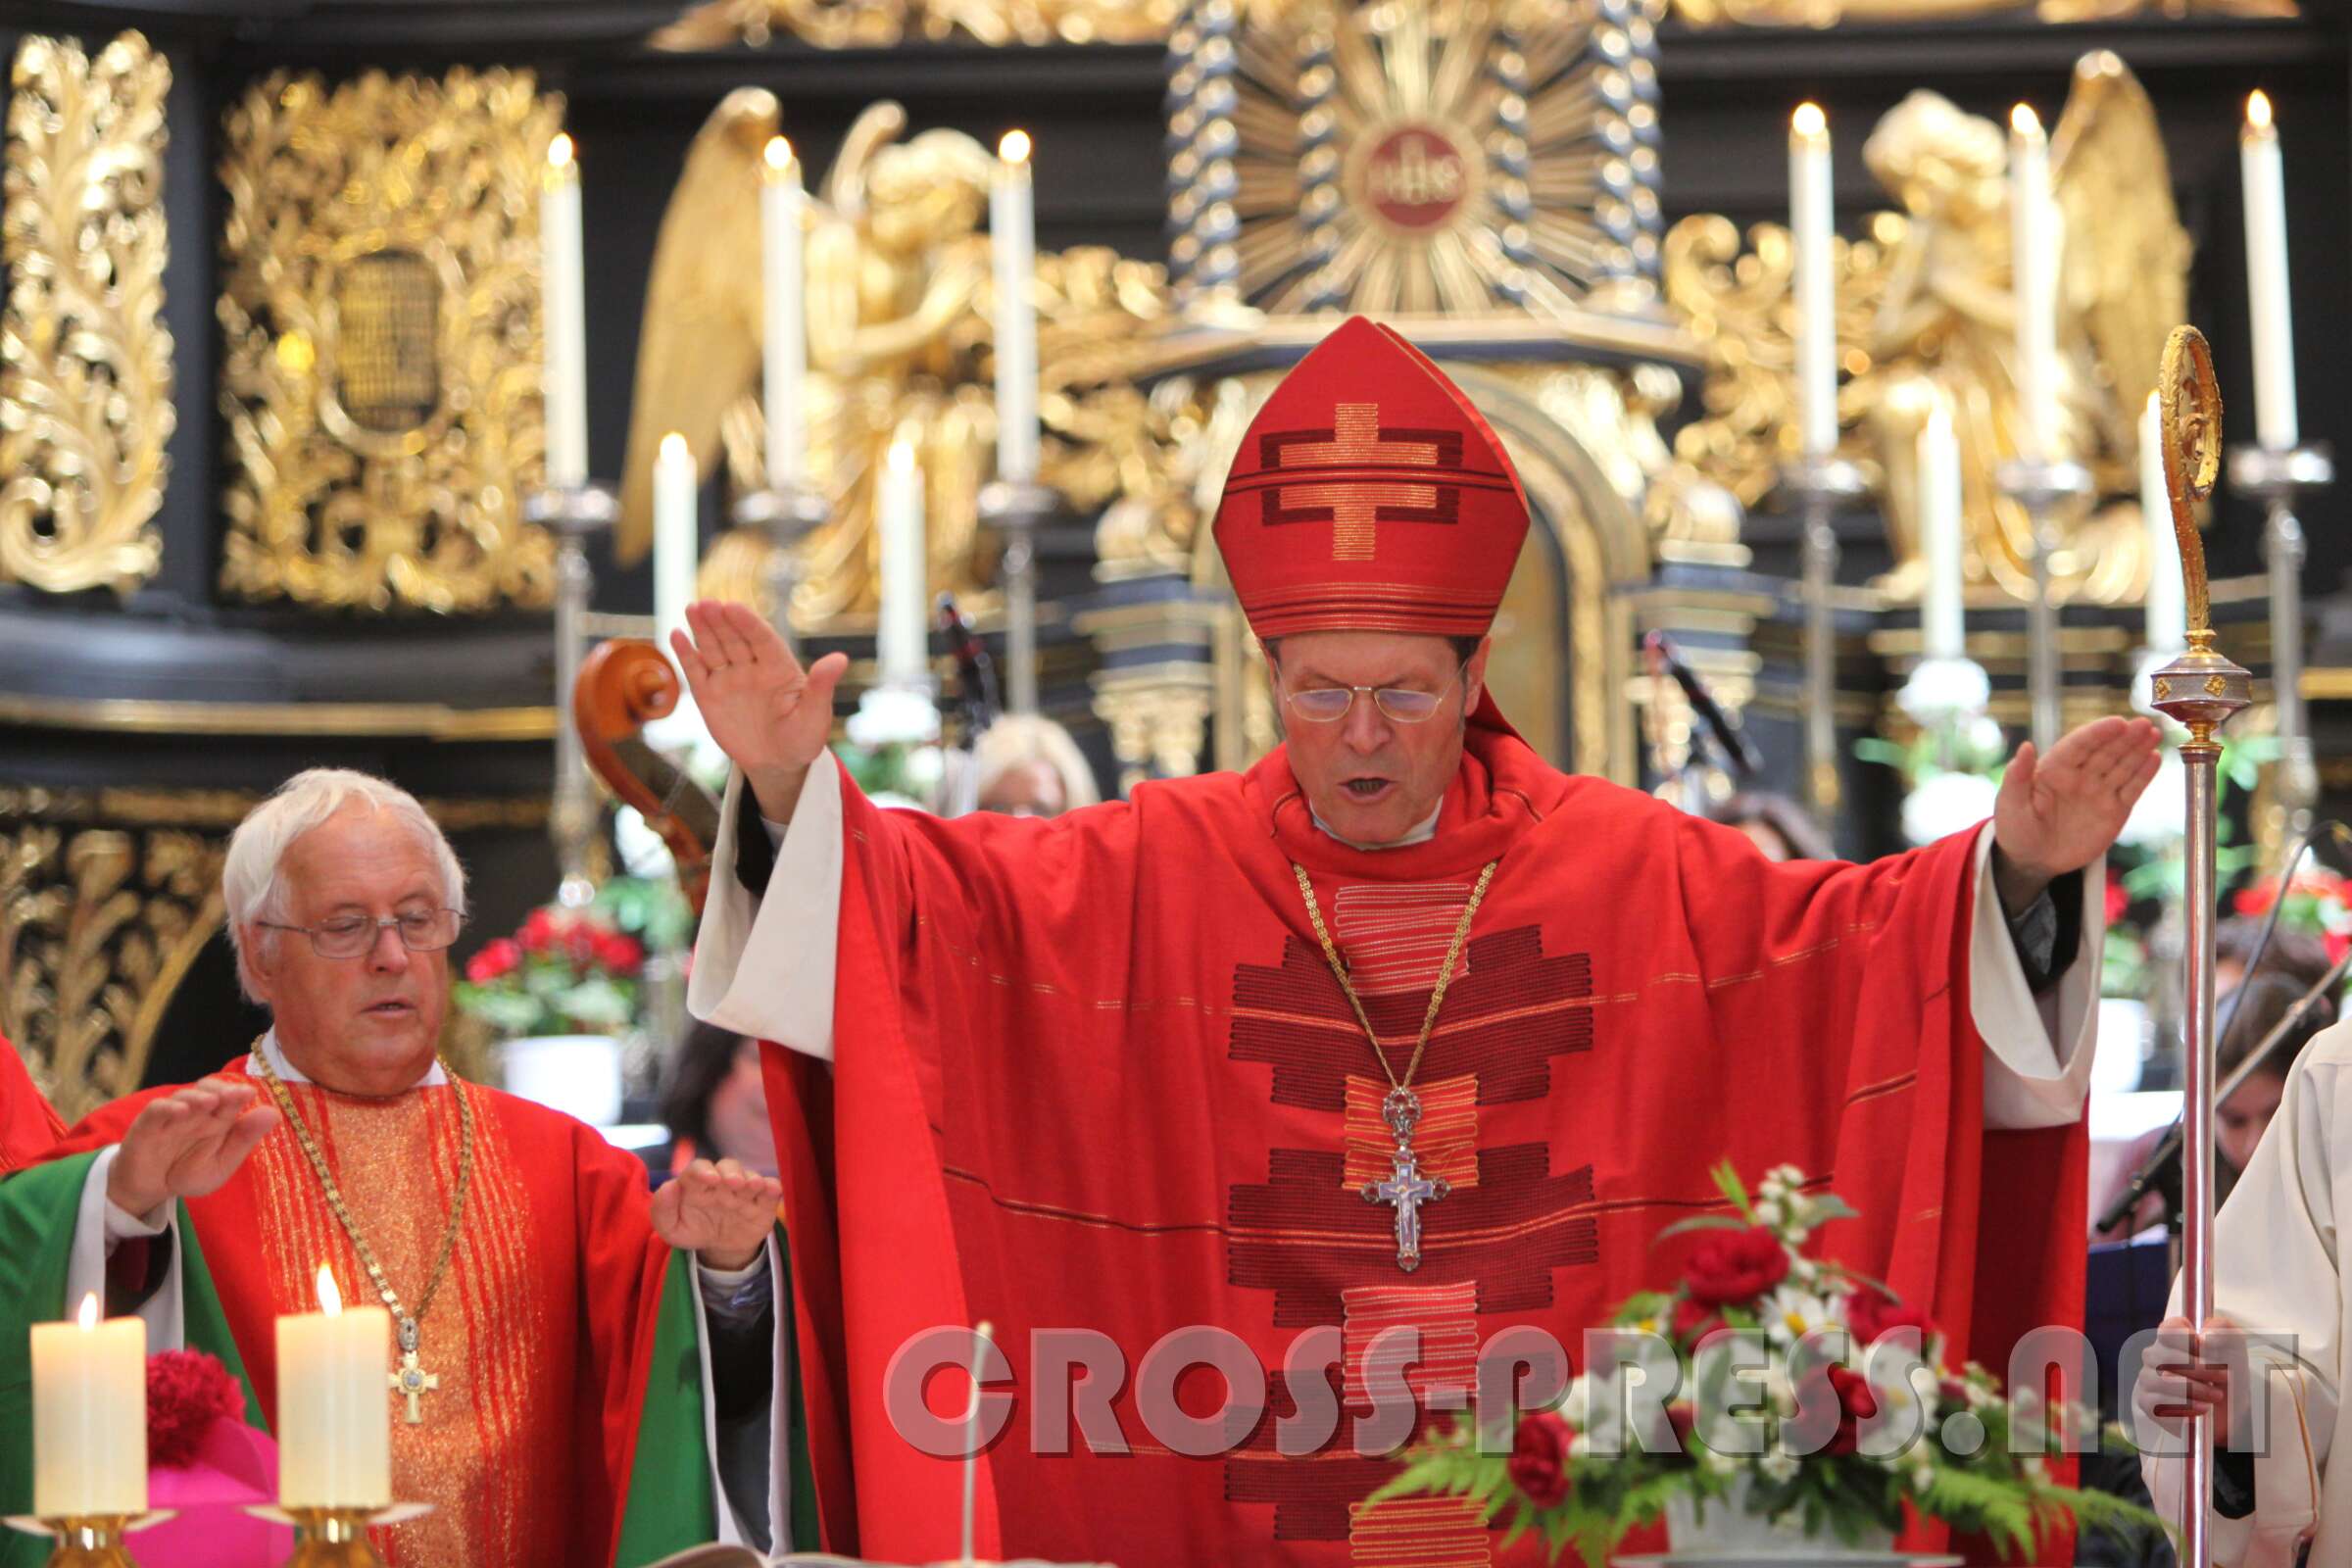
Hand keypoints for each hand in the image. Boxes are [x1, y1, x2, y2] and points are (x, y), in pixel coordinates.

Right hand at [106, 1077, 279, 1218]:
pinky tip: (180, 1111)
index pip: (231, 1098)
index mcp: (219, 1118)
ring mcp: (171, 1116)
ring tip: (210, 1101)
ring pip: (183, 1096)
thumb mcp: (222, 1163)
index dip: (240, 1093)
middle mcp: (197, 1112)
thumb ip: (244, 1139)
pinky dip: (167, 1108)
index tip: (250, 1093)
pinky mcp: (146, 1125)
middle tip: (235, 1094)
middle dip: (222, 1090)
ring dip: (197, 1096)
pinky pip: (156, 1110)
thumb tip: (274, 1113)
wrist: (153, 1188)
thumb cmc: (190, 1173)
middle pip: (209, 1090)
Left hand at [651, 1157, 782, 1272]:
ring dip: (752, 1178)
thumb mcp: (670, 1228)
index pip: (698, 1169)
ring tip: (752, 1185)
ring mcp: (744, 1191)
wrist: (719, 1247)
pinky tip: (772, 1190)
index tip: (708, 1179)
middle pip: (728, 1166)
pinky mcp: (763, 1203)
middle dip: (731, 1172)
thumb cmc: (693, 1229)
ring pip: (750, 1175)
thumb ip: (662, 1209)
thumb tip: (669, 1187)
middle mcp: (722, 1182)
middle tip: (733, 1182)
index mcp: (697, 1184)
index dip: (703, 1170)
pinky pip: (771, 1190)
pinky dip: (773, 1188)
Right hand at [670, 600, 848, 822]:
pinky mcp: (710, 695)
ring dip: (703, 629)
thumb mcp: (816, 715)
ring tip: (693, 608)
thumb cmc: (803, 738)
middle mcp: (753, 667)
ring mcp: (730, 679)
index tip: (734, 606)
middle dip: (722, 621)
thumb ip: (821, 686)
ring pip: (714, 648)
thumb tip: (840, 659)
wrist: (778, 764)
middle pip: (735, 639)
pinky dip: (686, 653)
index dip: (749, 623)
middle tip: (708, 603)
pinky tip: (676, 634)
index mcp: (779, 668)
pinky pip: (696, 671)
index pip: (763, 639)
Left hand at [1992, 716, 2161, 913]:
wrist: (2032, 860)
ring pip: (2122, 766)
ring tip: (2154, 733)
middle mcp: (2080, 775)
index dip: (2098, 733)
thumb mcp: (2010, 803)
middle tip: (2144, 724)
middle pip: (2106, 751)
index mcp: (2054, 768)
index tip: (2117, 722)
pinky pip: (2132, 789)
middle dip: (2125, 737)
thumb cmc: (2015, 829)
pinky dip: (2144, 774)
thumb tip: (2025, 746)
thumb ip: (2018, 776)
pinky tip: (2155, 758)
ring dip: (2139, 749)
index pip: (2079, 745)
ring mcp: (2099, 791)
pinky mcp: (2114, 809)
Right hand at [2136, 1313, 2241, 1448]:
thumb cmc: (2226, 1376)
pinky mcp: (2148, 1403)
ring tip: (2214, 1396)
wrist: (2229, 1410)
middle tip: (2221, 1378)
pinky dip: (2184, 1407)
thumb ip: (2224, 1329)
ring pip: (2162, 1381)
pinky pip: (2157, 1403)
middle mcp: (2155, 1356)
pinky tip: (2201, 1408)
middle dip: (2199, 1369)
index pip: (2168, 1329)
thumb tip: (2206, 1335)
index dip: (2186, 1338)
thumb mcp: (2233, 1348)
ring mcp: (2148, 1379)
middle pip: (2166, 1356)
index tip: (2204, 1348)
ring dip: (2194, 1390)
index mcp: (2172, 1338)